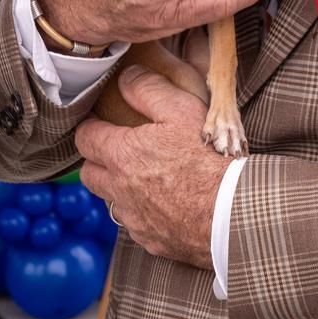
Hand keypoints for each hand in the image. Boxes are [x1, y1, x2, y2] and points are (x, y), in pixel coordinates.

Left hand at [74, 64, 227, 268]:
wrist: (232, 211)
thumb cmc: (208, 158)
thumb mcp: (182, 109)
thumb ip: (149, 89)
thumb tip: (125, 78)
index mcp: (122, 155)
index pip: (85, 138)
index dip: (90, 127)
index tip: (100, 123)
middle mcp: (119, 190)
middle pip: (88, 174)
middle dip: (97, 160)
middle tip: (117, 150)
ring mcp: (134, 219)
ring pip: (111, 201)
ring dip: (120, 189)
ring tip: (145, 178)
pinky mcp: (151, 240)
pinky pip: (137, 225)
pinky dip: (144, 213)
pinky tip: (166, 204)